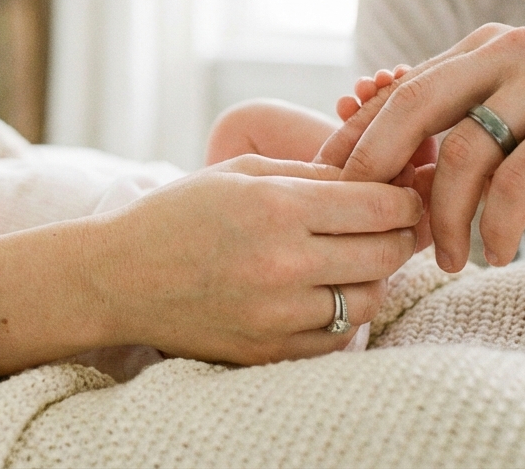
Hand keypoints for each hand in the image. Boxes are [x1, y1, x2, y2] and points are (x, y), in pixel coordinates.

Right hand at [0, 156, 422, 372]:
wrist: (120, 278)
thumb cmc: (180, 214)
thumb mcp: (242, 173)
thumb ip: (312, 174)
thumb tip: (378, 177)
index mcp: (277, 207)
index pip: (380, 206)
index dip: (404, 198)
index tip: (403, 197)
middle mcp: (283, 263)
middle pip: (386, 253)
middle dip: (399, 236)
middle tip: (391, 228)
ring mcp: (277, 313)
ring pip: (370, 299)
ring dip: (372, 278)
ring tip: (352, 261)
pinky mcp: (268, 350)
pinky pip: (338, 336)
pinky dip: (344, 314)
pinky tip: (326, 292)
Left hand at [327, 24, 524, 272]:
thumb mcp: (511, 145)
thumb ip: (451, 149)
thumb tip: (373, 178)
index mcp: (485, 50)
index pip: (402, 90)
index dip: (360, 137)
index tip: (326, 183)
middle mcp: (512, 51)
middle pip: (416, 105)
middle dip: (379, 167)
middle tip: (366, 221)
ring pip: (464, 150)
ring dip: (448, 216)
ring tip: (449, 260)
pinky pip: (517, 180)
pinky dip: (496, 225)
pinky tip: (494, 254)